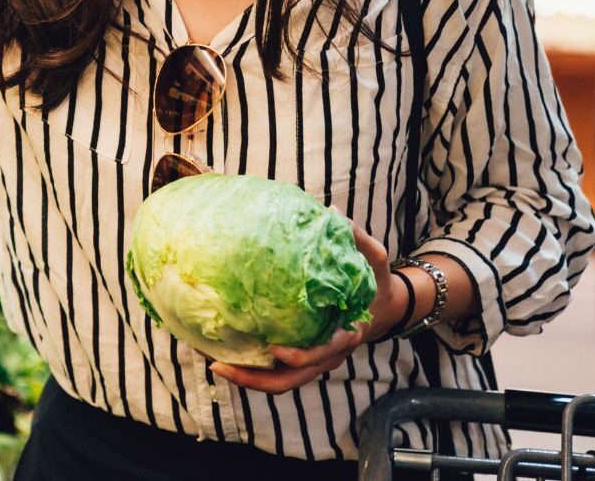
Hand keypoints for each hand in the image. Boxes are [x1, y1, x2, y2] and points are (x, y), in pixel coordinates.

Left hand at [211, 223, 409, 393]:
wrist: (383, 308)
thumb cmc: (375, 282)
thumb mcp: (375, 259)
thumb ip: (358, 239)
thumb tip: (332, 212)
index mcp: (346, 335)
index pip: (322, 355)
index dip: (299, 356)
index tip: (274, 349)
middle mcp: (328, 355)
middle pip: (290, 380)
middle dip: (255, 380)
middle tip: (219, 366)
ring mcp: (314, 361)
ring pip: (279, 382)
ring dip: (247, 379)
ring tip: (212, 364)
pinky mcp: (302, 359)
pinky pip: (275, 372)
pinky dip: (251, 369)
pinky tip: (221, 354)